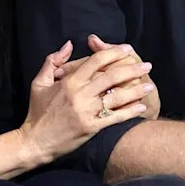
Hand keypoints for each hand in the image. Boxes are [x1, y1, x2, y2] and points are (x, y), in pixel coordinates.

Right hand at [20, 41, 152, 162]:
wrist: (35, 141)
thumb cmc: (37, 111)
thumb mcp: (39, 83)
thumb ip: (53, 61)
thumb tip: (69, 44)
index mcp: (70, 81)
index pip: (96, 61)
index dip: (113, 52)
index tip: (127, 49)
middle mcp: (80, 94)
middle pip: (111, 76)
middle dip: (132, 69)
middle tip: (147, 65)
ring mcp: (87, 112)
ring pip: (117, 97)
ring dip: (136, 90)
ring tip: (149, 85)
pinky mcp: (91, 128)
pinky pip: (115, 117)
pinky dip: (130, 112)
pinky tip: (141, 106)